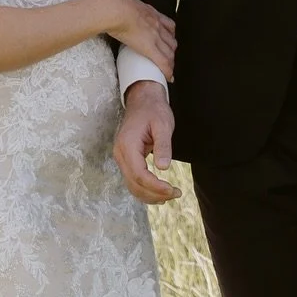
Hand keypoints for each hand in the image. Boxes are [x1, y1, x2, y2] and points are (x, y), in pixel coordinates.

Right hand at [102, 0, 176, 81]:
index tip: (168, 38)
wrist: (113, 10)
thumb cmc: (114, 2)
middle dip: (172, 48)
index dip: (169, 33)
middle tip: (169, 56)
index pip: (168, 24)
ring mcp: (155, 36)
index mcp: (150, 12)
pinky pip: (163, 62)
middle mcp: (156, 24)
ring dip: (171, 60)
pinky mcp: (150, 48)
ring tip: (169, 69)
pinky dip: (168, 70)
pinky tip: (169, 77)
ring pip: (170, 51)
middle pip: (171, 39)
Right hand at [113, 81, 179, 202]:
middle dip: (155, 194)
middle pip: (134, 184)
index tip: (172, 189)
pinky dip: (145, 190)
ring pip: (132, 185)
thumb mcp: (163, 125)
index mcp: (127, 145)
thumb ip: (163, 146)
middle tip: (176, 193)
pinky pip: (133, 180)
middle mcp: (120, 154)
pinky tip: (159, 193)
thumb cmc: (153, 110)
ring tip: (171, 195)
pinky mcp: (126, 160)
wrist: (142, 100)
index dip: (155, 186)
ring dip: (150, 195)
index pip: (139, 174)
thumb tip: (163, 168)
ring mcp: (121, 158)